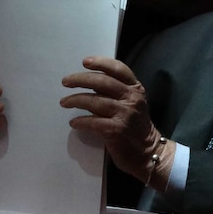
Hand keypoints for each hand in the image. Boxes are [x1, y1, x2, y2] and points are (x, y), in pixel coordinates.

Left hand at [60, 57, 173, 190]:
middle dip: (80, 79)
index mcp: (136, 89)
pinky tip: (73, 123)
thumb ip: (116, 92)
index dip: (101, 63)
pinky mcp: (116, 130)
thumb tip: (90, 82)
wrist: (148, 152)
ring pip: (94, 101)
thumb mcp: (132, 104)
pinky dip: (80, 121)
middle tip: (66, 81)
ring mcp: (125, 114)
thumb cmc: (136, 127)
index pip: (119, 69)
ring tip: (64, 102)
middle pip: (102, 82)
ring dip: (75, 100)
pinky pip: (92, 122)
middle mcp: (132, 98)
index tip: (85, 62)